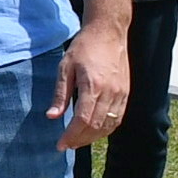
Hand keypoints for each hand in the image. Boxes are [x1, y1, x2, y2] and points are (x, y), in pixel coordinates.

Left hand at [49, 22, 130, 149]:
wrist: (108, 32)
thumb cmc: (84, 47)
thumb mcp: (65, 67)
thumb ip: (60, 94)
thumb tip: (52, 116)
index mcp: (93, 85)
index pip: (82, 120)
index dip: (71, 136)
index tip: (60, 144)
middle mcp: (110, 92)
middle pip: (95, 127)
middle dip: (79, 140)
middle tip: (66, 145)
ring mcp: (120, 94)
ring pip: (107, 126)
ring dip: (92, 138)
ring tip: (77, 141)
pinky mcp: (125, 93)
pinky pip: (117, 119)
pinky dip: (105, 130)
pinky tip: (94, 132)